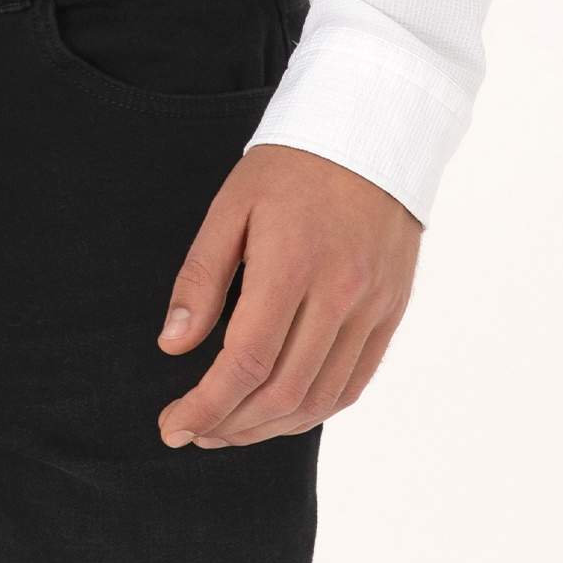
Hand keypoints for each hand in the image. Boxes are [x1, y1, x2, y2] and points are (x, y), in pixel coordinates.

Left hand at [155, 143, 420, 449]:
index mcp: (292, 265)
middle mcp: (340, 294)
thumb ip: (201, 279)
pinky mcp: (390, 311)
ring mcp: (372, 307)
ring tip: (229, 428)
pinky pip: (354, 382)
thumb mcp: (230, 207)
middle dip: (230, 425)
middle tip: (193, 430)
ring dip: (270, 427)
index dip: (206, 405)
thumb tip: (173, 347)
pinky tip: (281, 413)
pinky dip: (315, 410)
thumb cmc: (290, 167)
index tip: (172, 425)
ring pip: (320, 397)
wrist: (371, 132)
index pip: (246, 362)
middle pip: (283, 391)